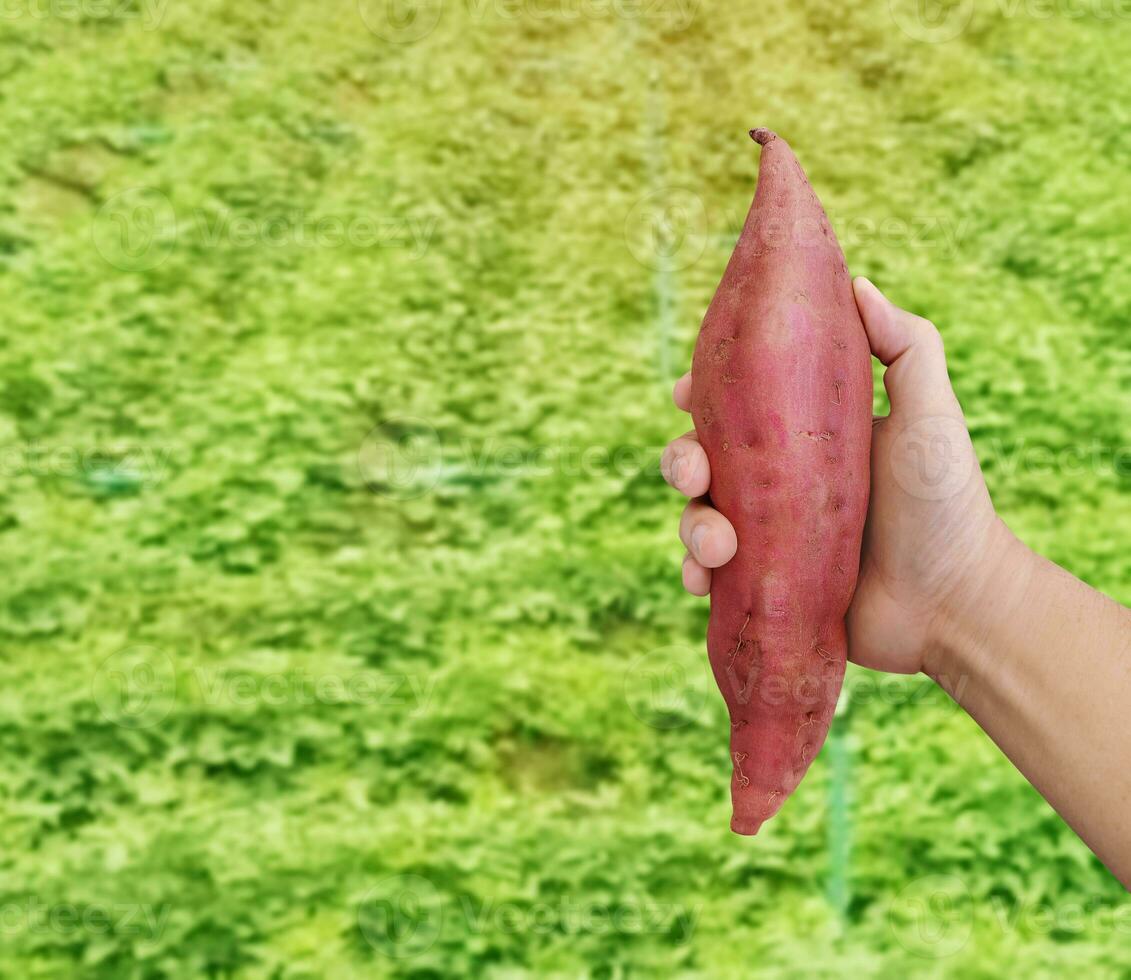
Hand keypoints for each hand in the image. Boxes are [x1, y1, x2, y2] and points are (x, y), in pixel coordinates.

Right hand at [662, 277, 1008, 676]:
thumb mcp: (931, 414)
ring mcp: (768, 535)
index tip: (685, 391)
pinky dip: (696, 574)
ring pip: (697, 516)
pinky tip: (705, 580)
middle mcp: (779, 482)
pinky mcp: (763, 584)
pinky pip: (710, 575)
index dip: (702, 395)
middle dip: (681, 462)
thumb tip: (856, 283)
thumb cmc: (948, 503)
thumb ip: (907, 345)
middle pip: (702, 459)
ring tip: (720, 548)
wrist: (957, 604)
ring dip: (692, 526)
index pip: (738, 405)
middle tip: (696, 474)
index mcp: (804, 436)